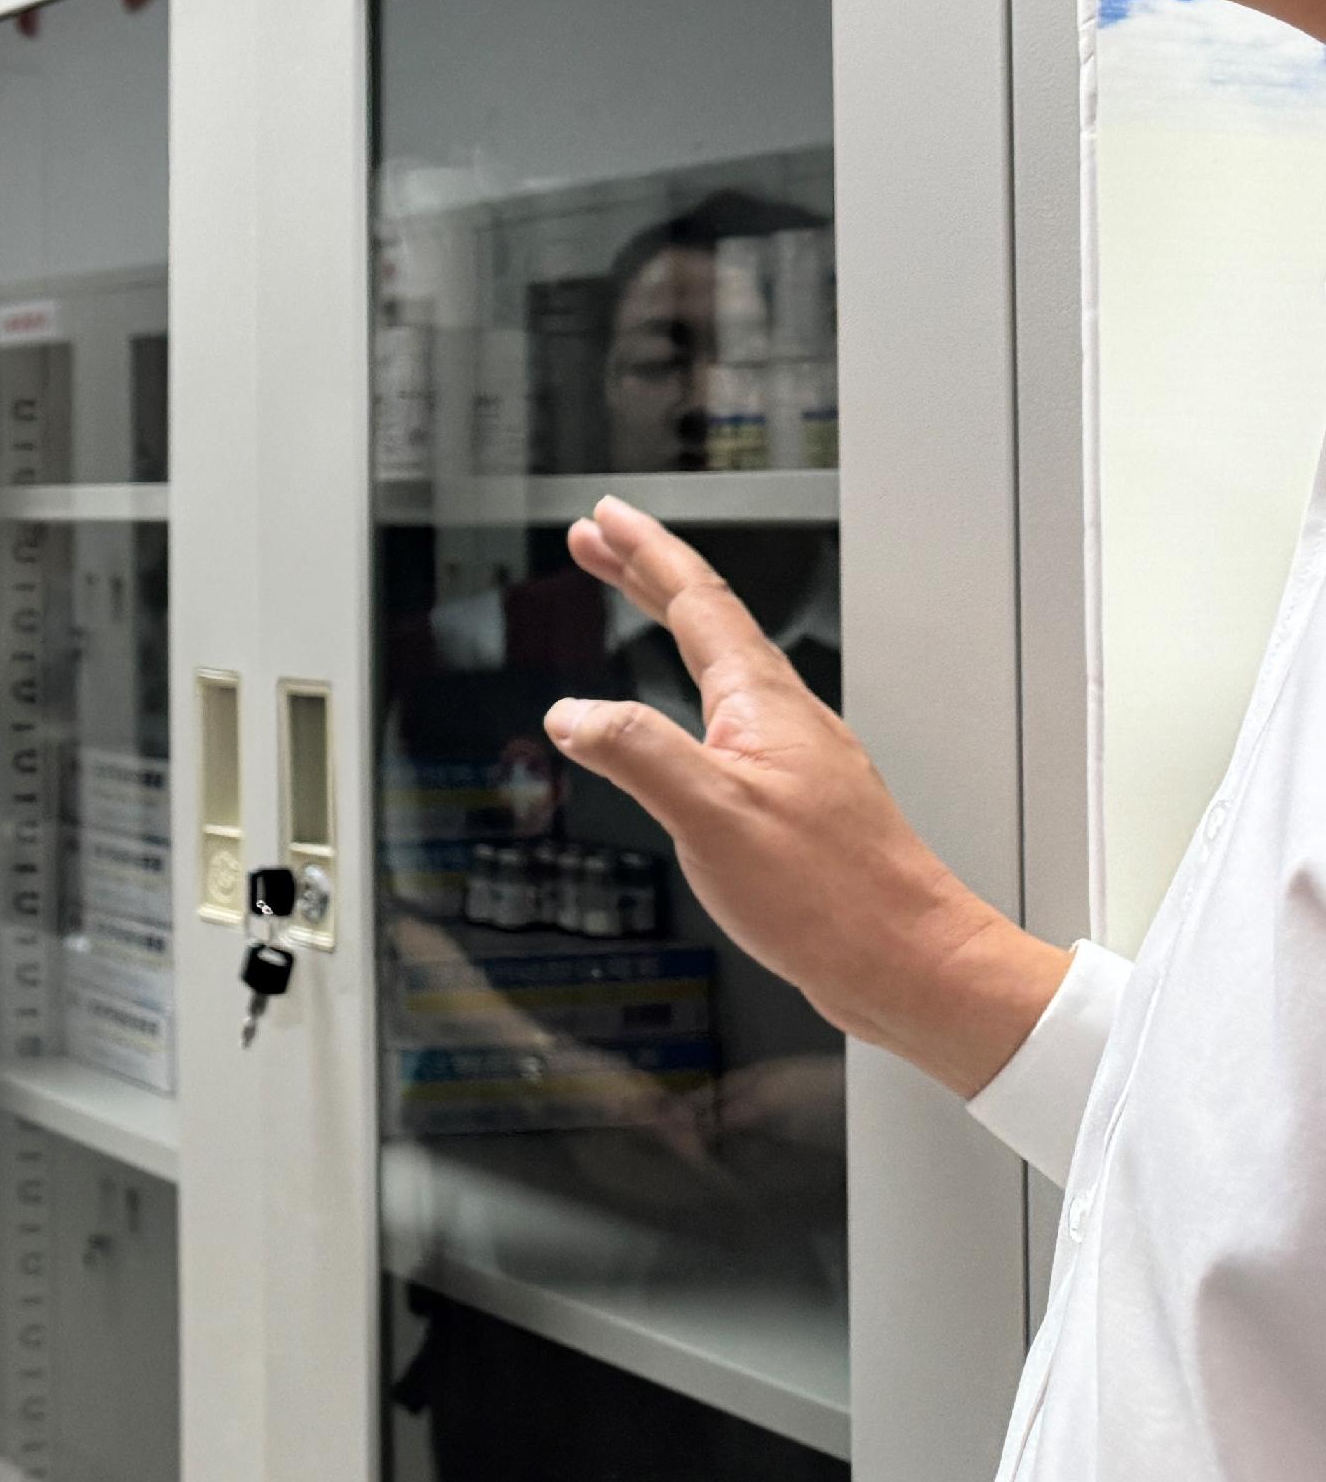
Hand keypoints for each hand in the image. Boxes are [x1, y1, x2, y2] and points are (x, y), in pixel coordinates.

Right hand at [546, 499, 1065, 1097]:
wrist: (908, 961)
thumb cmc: (830, 896)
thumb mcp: (712, 816)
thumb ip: (637, 753)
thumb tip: (572, 713)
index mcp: (763, 706)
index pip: (696, 603)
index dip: (645, 554)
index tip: (604, 520)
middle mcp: (784, 719)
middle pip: (708, 622)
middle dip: (647, 574)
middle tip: (597, 541)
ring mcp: (795, 758)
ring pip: (722, 666)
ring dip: (670, 624)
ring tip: (631, 603)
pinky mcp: (797, 800)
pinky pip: (731, 715)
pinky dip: (689, 689)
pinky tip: (680, 717)